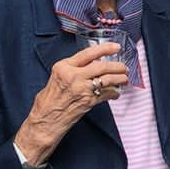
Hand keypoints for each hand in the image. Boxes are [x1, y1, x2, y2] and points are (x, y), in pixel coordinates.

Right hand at [13, 46, 129, 166]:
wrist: (45, 121)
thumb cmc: (48, 101)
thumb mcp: (56, 77)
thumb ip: (71, 69)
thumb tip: (89, 64)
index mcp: (64, 67)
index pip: (88, 53)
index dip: (105, 48)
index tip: (115, 47)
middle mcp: (73, 76)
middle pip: (102, 66)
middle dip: (117, 66)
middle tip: (124, 67)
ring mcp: (82, 89)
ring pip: (107, 79)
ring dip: (119, 78)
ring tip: (124, 78)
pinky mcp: (88, 101)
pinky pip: (106, 94)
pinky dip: (114, 93)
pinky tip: (116, 93)